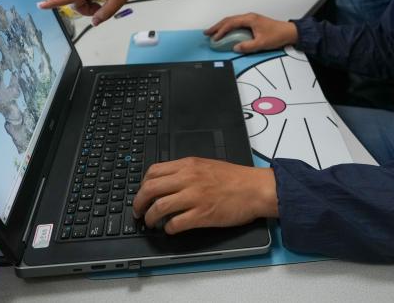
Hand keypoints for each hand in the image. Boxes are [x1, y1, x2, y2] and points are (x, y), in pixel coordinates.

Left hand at [133, 158, 276, 233]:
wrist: (255, 188)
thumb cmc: (235, 178)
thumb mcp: (206, 165)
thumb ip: (186, 171)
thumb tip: (168, 182)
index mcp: (188, 165)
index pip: (153, 172)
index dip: (142, 185)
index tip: (142, 194)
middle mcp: (188, 178)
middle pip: (150, 189)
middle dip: (138, 203)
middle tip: (138, 212)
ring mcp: (194, 197)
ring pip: (159, 207)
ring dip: (150, 218)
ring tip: (151, 223)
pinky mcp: (202, 215)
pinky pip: (175, 223)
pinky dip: (168, 228)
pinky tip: (170, 229)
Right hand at [204, 13, 297, 52]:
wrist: (289, 32)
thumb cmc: (277, 35)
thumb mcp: (261, 43)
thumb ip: (247, 46)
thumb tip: (236, 48)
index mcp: (250, 19)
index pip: (231, 23)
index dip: (221, 31)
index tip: (214, 38)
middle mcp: (249, 17)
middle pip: (229, 20)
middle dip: (217, 26)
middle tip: (207, 32)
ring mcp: (251, 19)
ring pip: (232, 21)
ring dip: (222, 27)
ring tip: (214, 33)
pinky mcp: (253, 23)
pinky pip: (237, 24)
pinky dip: (229, 28)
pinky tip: (226, 33)